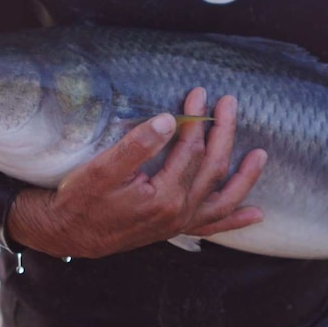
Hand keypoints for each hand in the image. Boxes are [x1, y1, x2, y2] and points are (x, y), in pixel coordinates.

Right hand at [7, 87, 266, 257]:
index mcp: (164, 196)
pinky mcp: (174, 229)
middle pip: (212, 168)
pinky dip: (235, 220)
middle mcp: (179, 212)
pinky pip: (212, 226)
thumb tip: (166, 121)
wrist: (67, 232)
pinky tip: (255, 214)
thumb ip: (136, 145)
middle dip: (223, 133)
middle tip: (228, 103)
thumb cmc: (81, 199)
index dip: (196, 119)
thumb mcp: (101, 169)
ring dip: (244, 177)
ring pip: (222, 199)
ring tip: (261, 155)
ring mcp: (179, 223)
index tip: (198, 93)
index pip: (190, 150)